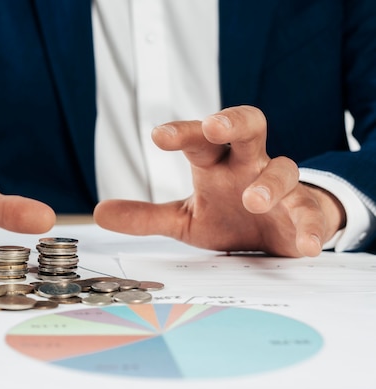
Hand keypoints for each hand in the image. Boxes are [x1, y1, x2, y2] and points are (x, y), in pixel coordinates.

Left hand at [93, 106, 345, 256]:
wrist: (276, 235)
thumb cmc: (228, 217)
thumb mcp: (184, 218)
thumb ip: (146, 216)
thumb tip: (98, 212)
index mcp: (217, 164)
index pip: (200, 140)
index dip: (183, 132)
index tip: (159, 136)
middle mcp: (248, 166)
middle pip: (249, 127)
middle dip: (234, 122)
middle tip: (215, 127)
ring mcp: (280, 188)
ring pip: (283, 169)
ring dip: (269, 182)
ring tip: (253, 199)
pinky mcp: (304, 213)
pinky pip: (311, 215)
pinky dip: (311, 227)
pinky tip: (306, 244)